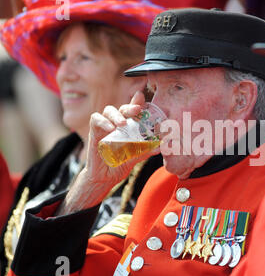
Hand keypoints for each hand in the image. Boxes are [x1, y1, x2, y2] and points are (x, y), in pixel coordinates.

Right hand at [59, 91, 159, 214]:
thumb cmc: (119, 165)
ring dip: (117, 115)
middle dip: (129, 106)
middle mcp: (116, 125)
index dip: (136, 101)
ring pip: (108, 111)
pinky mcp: (94, 133)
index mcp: (127, 127)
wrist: (104, 178)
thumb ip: (145, 151)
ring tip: (123, 123)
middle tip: (137, 110)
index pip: (132, 110)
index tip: (141, 97)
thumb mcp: (135, 158)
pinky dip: (103, 121)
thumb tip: (160, 147)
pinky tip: (110, 128)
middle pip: (122, 108)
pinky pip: (95, 119)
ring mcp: (104, 127)